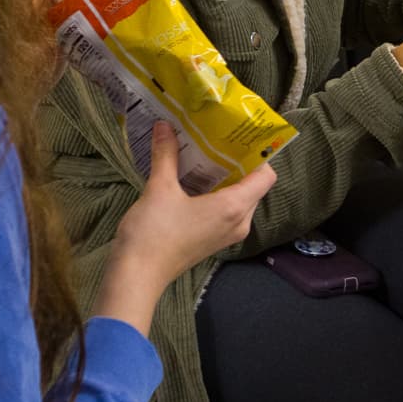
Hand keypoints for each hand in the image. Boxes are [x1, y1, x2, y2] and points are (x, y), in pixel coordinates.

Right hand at [95, 124, 276, 333]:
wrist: (136, 276)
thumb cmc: (153, 232)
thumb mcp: (159, 189)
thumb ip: (166, 155)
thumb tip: (164, 125)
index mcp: (235, 207)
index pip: (266, 177)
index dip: (258, 156)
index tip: (239, 138)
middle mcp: (240, 221)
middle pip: (253, 186)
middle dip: (238, 163)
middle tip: (218, 141)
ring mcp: (227, 234)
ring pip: (239, 199)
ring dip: (225, 179)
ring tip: (204, 156)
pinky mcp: (214, 240)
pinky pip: (225, 211)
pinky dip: (215, 194)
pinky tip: (193, 180)